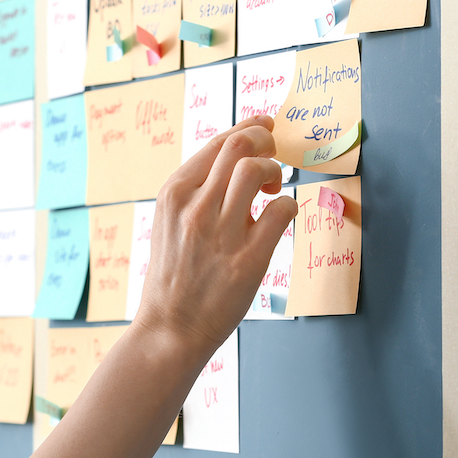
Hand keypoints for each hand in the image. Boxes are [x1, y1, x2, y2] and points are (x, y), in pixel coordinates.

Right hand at [134, 116, 296, 360]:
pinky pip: (281, 210)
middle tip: (274, 155)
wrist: (169, 329)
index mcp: (174, 194)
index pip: (217, 142)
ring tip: (272, 189)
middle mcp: (195, 207)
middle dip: (265, 140)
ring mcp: (221, 232)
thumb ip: (195, 194)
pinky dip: (289, 206)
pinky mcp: (248, 259)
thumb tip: (231, 165)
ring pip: (258, 171)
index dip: (248, 127)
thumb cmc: (173, 279)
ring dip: (275, 172)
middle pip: (240, 145)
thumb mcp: (169, 224)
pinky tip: (282, 216)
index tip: (265, 127)